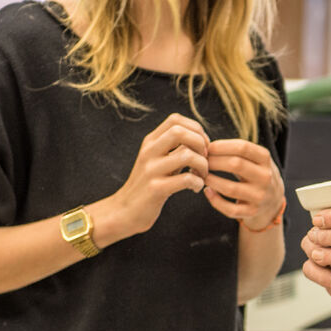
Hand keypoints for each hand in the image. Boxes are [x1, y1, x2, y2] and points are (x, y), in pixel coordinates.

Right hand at [99, 113, 209, 239]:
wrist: (125, 211)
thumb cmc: (150, 185)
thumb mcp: (159, 160)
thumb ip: (175, 147)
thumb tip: (202, 138)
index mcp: (150, 142)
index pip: (175, 119)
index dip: (196, 129)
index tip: (203, 146)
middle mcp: (149, 152)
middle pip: (180, 131)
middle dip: (201, 144)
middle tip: (205, 159)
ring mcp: (151, 170)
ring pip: (186, 155)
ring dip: (203, 165)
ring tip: (201, 176)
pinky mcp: (155, 189)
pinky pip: (186, 179)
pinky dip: (198, 183)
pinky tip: (195, 188)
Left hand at [204, 139, 284, 228]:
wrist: (273, 199)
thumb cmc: (255, 172)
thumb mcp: (255, 158)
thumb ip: (235, 151)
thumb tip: (205, 147)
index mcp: (265, 159)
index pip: (242, 147)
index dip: (221, 146)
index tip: (207, 148)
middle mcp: (265, 177)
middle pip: (235, 165)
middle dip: (213, 162)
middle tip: (202, 162)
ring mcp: (259, 196)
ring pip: (230, 188)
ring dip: (211, 180)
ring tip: (201, 175)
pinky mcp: (252, 212)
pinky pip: (230, 209)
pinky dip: (215, 200)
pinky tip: (207, 191)